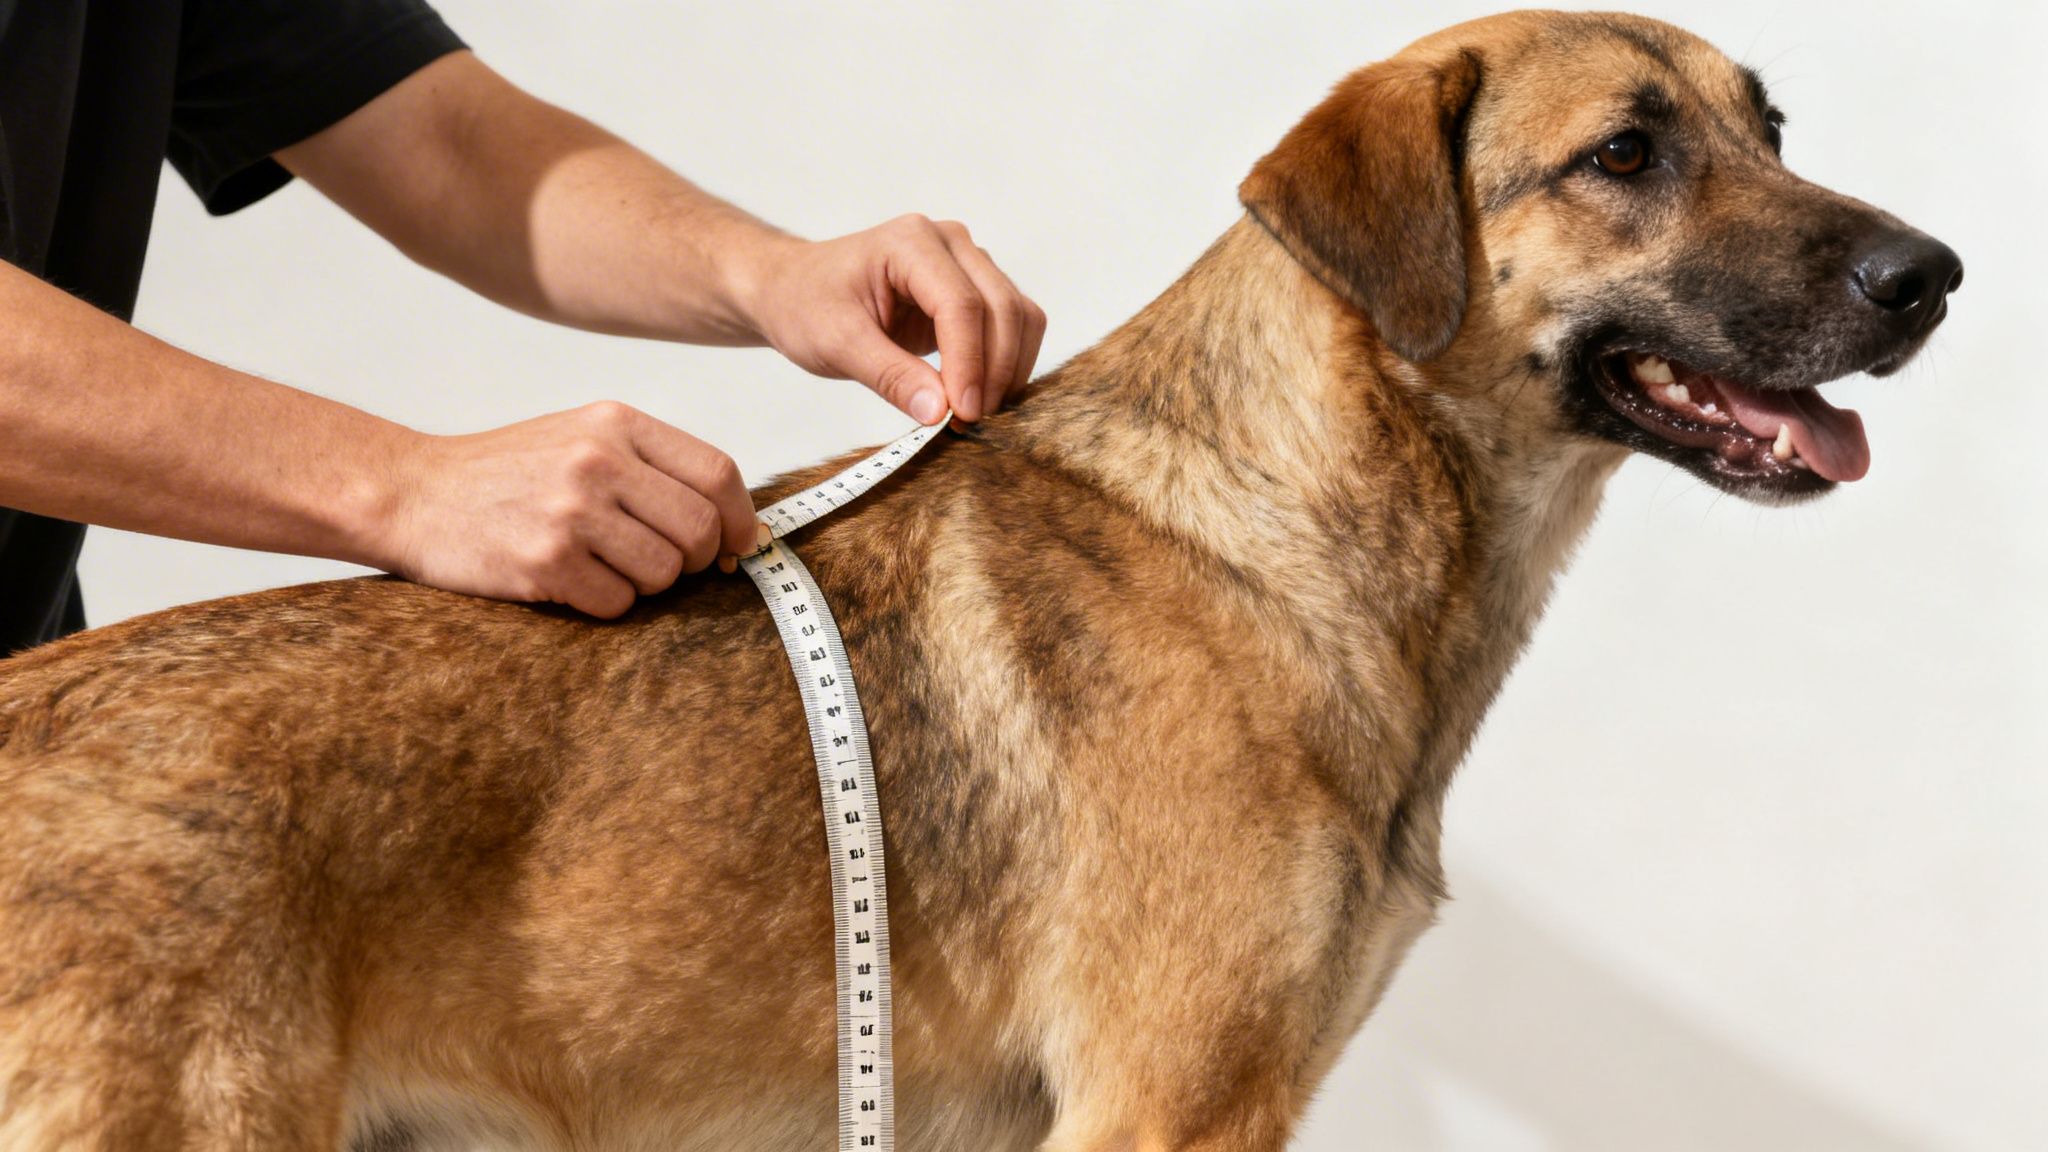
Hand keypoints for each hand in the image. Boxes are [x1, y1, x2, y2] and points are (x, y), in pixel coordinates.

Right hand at [376, 401, 759, 617]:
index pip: (717, 473)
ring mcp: (571, 511)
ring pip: (663, 571)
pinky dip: (605, 602)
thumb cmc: (506, 473)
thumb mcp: (582, 438)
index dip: (740, 519)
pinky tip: (572, 580)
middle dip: (696, 560)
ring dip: (646, 584)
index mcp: (616, 423)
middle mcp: (597, 460)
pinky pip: (618, 602)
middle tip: (667, 565)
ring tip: (606, 565)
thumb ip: (652, 467)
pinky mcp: (546, 561)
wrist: (413, 493)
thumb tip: (736, 521)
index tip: (739, 545)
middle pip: (699, 528)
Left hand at [734, 215, 1047, 423]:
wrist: (795, 290)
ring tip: (975, 414)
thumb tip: (940, 412)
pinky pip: (1013, 325)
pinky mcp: (974, 291)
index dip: (969, 363)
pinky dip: (1007, 364)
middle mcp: (950, 244)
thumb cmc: (806, 304)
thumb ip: (889, 375)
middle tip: (971, 423)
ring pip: (1018, 316)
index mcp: (911, 243)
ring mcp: (967, 264)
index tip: (962, 413)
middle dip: (995, 371)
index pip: (960, 304)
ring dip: (1008, 370)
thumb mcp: (836, 343)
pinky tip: (982, 396)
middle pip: (1001, 307)